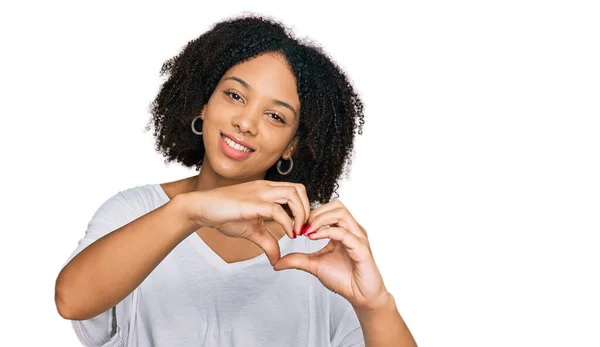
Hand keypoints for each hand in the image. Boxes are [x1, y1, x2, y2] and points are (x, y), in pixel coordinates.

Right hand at [183, 180, 310, 264]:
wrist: (200, 208)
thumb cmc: (224, 215)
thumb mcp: (252, 230)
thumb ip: (268, 242)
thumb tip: (277, 259)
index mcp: (267, 190)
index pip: (296, 191)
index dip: (305, 208)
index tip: (303, 228)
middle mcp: (266, 187)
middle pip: (299, 189)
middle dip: (308, 210)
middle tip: (305, 229)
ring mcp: (259, 193)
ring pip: (293, 194)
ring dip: (302, 214)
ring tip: (298, 232)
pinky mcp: (251, 203)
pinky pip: (277, 209)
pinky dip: (287, 222)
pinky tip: (288, 235)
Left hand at [273, 200, 389, 310]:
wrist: (361, 297)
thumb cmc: (343, 278)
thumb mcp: (314, 265)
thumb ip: (297, 260)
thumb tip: (276, 262)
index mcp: (343, 230)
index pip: (329, 209)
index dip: (311, 213)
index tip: (297, 225)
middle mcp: (352, 230)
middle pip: (336, 205)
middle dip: (316, 212)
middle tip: (301, 226)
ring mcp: (358, 238)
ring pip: (341, 214)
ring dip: (321, 219)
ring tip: (307, 231)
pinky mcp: (362, 249)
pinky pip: (345, 233)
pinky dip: (327, 232)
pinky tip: (313, 238)